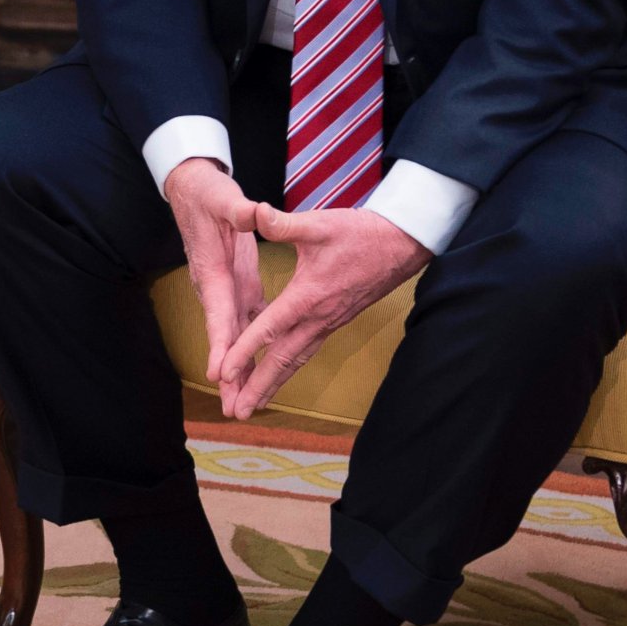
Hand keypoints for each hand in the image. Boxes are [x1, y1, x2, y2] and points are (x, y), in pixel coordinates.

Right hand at [162, 157, 269, 407]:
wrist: (193, 190)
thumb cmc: (207, 194)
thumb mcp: (223, 197)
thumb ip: (238, 209)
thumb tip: (254, 213)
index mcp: (214, 270)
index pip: (218, 311)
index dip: (220, 342)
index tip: (220, 372)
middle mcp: (217, 287)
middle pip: (224, 337)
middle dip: (228, 374)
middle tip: (233, 408)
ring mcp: (227, 290)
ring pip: (234, 337)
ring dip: (238, 370)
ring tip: (242, 405)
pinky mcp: (238, 286)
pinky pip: (246, 324)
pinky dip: (250, 350)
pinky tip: (259, 372)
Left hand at [219, 206, 428, 420]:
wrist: (402, 245)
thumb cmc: (360, 234)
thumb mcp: (318, 224)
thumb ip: (282, 223)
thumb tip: (253, 213)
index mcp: (307, 296)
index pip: (269, 329)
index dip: (244, 351)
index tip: (224, 373)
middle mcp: (317, 317)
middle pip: (282, 360)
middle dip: (257, 387)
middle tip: (237, 412)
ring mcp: (328, 323)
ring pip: (296, 361)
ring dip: (273, 385)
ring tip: (252, 407)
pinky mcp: (334, 322)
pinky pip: (307, 352)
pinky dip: (289, 369)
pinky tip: (279, 378)